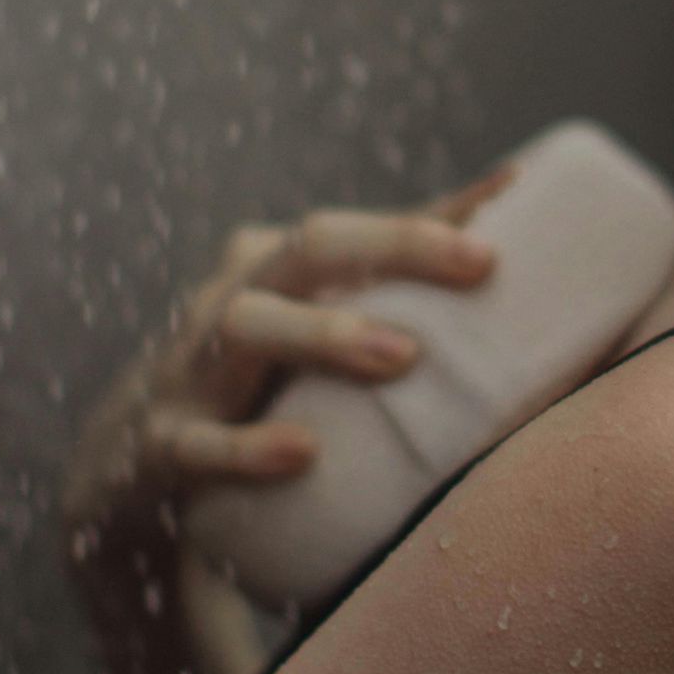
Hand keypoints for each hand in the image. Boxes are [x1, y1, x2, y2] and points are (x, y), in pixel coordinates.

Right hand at [60, 160, 519, 538]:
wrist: (119, 479)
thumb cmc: (257, 402)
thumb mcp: (321, 356)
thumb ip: (408, 330)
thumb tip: (553, 324)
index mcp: (278, 269)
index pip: (367, 228)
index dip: (439, 210)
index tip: (519, 193)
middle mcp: (232, 300)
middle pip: (309, 246)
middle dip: (395, 244)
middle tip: (482, 264)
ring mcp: (186, 370)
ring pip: (248, 326)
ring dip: (325, 334)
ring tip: (402, 355)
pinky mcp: (154, 450)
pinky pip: (197, 444)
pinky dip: (246, 447)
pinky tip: (302, 456)